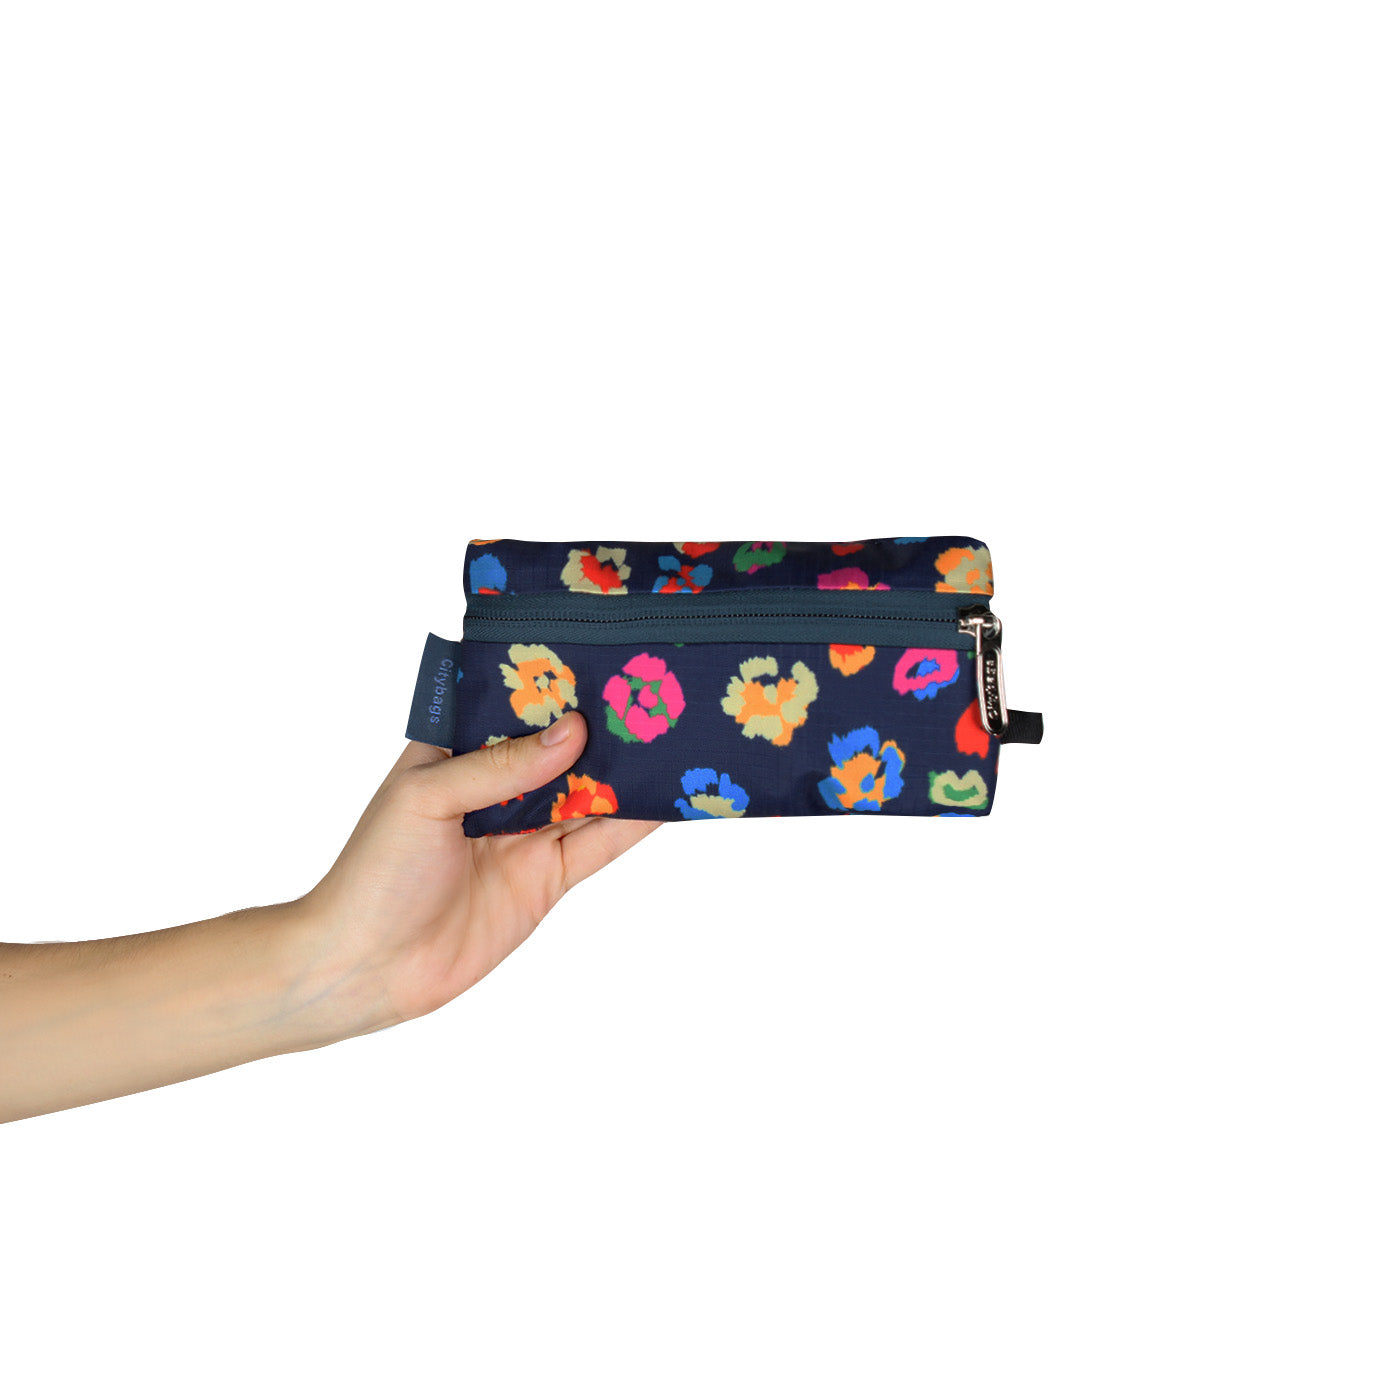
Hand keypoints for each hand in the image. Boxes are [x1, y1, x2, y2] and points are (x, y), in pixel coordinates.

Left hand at [296, 710, 661, 1031]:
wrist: (366, 970)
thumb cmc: (375, 873)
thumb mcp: (427, 797)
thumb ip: (501, 765)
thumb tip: (574, 731)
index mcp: (456, 753)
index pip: (514, 708)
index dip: (554, 685)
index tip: (604, 656)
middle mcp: (496, 789)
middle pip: (561, 750)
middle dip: (604, 726)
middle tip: (656, 693)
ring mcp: (525, 835)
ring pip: (589, 795)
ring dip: (628, 772)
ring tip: (676, 737)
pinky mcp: (546, 880)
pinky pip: (599, 845)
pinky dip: (634, 825)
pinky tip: (669, 799)